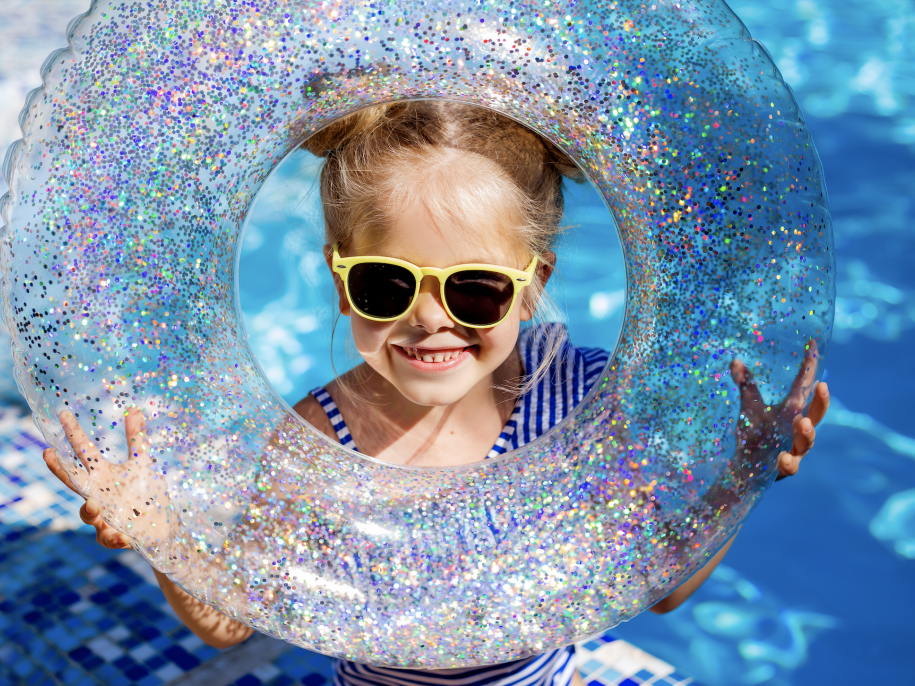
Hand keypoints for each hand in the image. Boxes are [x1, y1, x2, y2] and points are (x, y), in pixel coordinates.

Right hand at [42, 408, 171, 552]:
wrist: (161, 526)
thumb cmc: (145, 493)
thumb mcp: (143, 463)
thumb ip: (136, 439)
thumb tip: (135, 409)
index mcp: (102, 475)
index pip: (84, 452)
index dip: (73, 434)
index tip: (64, 415)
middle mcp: (98, 494)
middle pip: (74, 482)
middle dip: (60, 469)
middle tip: (48, 455)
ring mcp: (104, 516)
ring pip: (87, 514)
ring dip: (88, 510)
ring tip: (94, 505)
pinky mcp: (116, 535)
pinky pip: (109, 539)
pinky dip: (114, 538)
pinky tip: (123, 536)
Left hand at [730, 340, 829, 479]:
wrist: (746, 467)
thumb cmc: (754, 434)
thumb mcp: (750, 408)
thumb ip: (747, 386)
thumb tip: (735, 360)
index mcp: (792, 412)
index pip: (804, 388)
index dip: (810, 367)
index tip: (812, 345)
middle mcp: (797, 430)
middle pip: (816, 415)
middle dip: (822, 402)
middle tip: (823, 386)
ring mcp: (794, 449)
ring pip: (807, 442)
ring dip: (807, 432)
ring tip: (802, 423)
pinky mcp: (784, 468)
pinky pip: (790, 466)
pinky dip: (788, 462)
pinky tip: (783, 458)